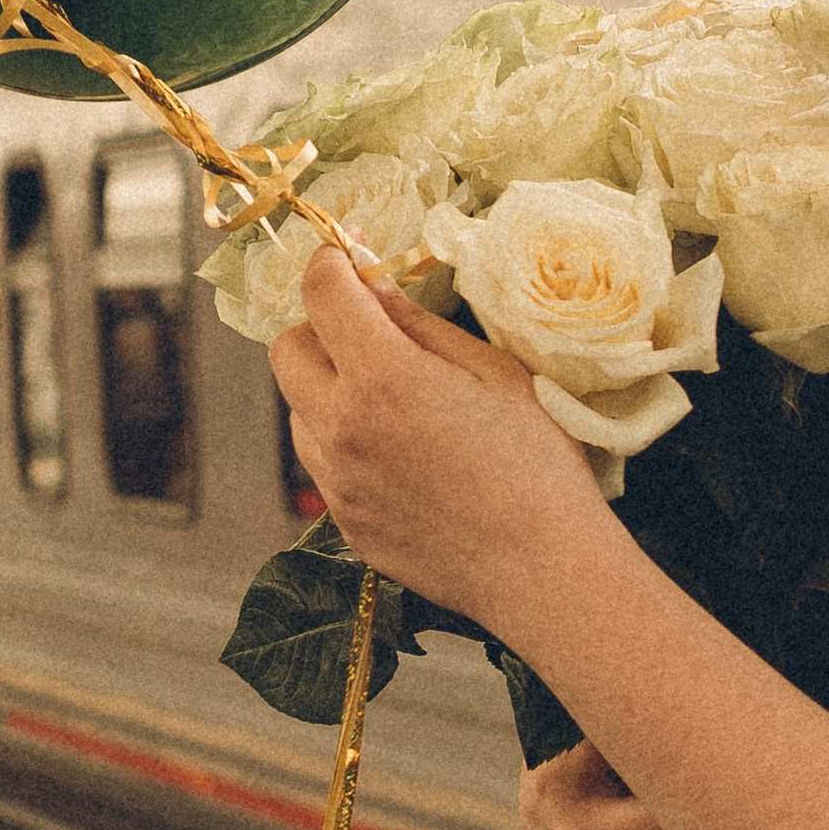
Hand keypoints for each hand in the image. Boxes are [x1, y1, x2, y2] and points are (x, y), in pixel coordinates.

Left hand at [268, 242, 602, 624]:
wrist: (541, 569)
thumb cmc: (535, 465)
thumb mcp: (492, 372)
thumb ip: (421, 325)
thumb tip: (373, 286)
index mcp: (381, 377)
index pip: (319, 293)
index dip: (330, 264)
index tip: (347, 260)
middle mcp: (341, 428)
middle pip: (287, 351)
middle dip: (320, 330)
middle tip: (370, 335)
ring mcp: (337, 482)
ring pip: (298, 411)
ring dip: (329, 392)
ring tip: (392, 404)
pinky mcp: (345, 523)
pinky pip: (323, 465)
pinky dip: (344, 445)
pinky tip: (401, 456)